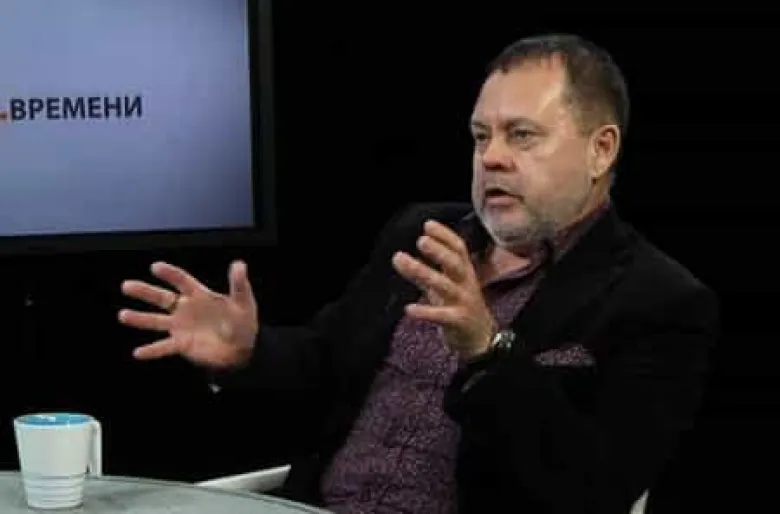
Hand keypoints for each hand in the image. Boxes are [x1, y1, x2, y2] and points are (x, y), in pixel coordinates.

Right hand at [118, 260, 258, 368]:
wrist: (242, 348)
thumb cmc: (242, 320)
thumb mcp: (244, 301)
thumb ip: (239, 284)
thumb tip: (239, 264)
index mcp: (199, 295)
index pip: (182, 281)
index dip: (170, 274)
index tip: (155, 267)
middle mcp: (186, 309)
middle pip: (162, 298)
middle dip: (145, 292)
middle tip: (126, 286)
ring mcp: (182, 327)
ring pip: (157, 321)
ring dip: (140, 319)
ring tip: (123, 315)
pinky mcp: (182, 344)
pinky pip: (164, 347)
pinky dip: (152, 351)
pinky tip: (138, 353)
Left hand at [392, 220, 495, 359]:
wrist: (481, 339)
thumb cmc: (458, 307)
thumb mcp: (442, 287)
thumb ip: (421, 273)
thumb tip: (398, 257)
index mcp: (464, 272)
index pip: (459, 249)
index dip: (445, 236)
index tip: (428, 225)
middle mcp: (466, 284)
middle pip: (455, 263)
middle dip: (439, 251)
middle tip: (421, 240)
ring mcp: (464, 302)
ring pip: (445, 286)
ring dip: (424, 273)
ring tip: (404, 262)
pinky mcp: (458, 321)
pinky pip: (441, 316)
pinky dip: (425, 312)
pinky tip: (408, 309)